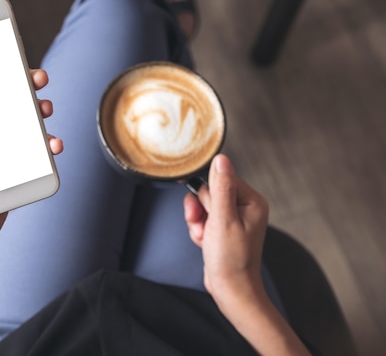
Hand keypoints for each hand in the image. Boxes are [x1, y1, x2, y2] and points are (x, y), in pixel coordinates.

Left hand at [0, 69, 62, 289]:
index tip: (9, 59)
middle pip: (9, 106)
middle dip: (26, 90)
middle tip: (37, 80)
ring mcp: (1, 157)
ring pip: (27, 127)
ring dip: (41, 114)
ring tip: (45, 110)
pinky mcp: (16, 175)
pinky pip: (37, 157)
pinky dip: (49, 148)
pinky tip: (53, 145)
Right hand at [183, 154, 268, 306]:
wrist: (231, 289)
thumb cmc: (231, 260)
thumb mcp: (223, 219)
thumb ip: (220, 187)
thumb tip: (221, 160)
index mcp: (252, 201)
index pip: (221, 178)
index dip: (207, 194)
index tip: (205, 210)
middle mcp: (245, 207)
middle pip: (210, 192)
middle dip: (201, 210)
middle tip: (206, 227)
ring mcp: (234, 219)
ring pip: (203, 206)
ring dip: (197, 222)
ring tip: (205, 237)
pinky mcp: (224, 228)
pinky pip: (203, 219)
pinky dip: (199, 230)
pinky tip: (205, 242)